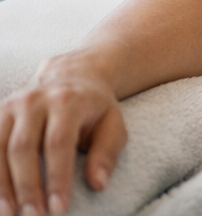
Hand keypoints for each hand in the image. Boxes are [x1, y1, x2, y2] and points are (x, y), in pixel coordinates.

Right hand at [0, 55, 125, 215]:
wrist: (71, 77)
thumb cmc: (94, 109)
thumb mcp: (112, 125)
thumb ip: (106, 153)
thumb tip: (98, 184)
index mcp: (67, 101)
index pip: (58, 143)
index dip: (56, 177)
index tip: (58, 208)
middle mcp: (35, 100)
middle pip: (23, 147)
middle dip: (26, 186)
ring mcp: (11, 105)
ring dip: (1, 184)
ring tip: (9, 213)